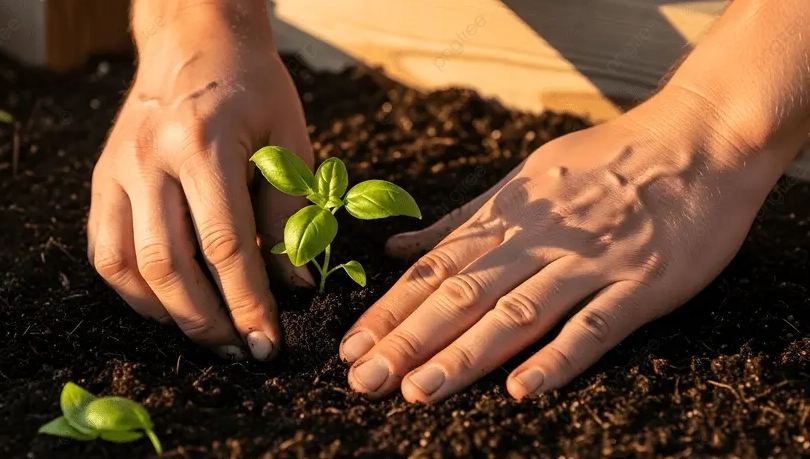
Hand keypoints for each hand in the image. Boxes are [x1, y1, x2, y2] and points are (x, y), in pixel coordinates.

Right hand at [87, 5, 312, 359]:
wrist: (196, 40)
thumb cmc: (254, 88)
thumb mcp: (289, 140)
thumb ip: (291, 212)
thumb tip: (293, 284)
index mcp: (205, 145)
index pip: (226, 247)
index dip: (248, 303)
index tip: (267, 342)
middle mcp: (151, 160)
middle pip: (170, 266)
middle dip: (208, 320)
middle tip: (239, 348)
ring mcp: (118, 170)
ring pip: (128, 266)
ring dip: (167, 313)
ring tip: (206, 333)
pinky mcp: (102, 179)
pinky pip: (104, 250)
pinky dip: (133, 289)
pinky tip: (166, 303)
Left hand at [339, 87, 789, 401]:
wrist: (700, 138)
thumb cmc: (608, 160)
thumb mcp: (526, 178)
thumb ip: (464, 219)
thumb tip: (399, 246)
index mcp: (510, 214)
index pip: (437, 268)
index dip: (392, 309)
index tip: (352, 345)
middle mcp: (540, 238)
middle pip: (463, 293)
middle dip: (409, 339)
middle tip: (364, 379)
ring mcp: (591, 260)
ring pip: (517, 311)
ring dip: (465, 354)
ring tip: (418, 391)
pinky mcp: (642, 283)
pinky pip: (595, 325)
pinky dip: (558, 357)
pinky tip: (521, 389)